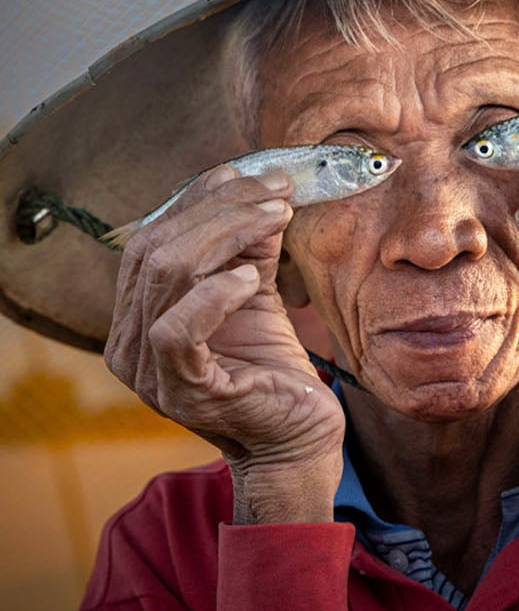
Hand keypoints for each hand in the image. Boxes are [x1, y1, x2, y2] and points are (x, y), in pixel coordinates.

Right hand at [104, 167, 343, 522]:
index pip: (151, 240)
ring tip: (275, 217)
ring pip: (165, 277)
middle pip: (155, 250)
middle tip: (275, 190)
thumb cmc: (273, 368)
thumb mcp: (257, 295)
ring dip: (226, 235)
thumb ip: (248, 249)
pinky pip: (177, 331)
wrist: (298, 437)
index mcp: (138, 316)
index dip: (196, 200)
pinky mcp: (182, 392)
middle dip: (218, 208)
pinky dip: (213, 294)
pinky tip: (251, 278)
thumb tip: (261, 189)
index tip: (249, 173)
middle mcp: (128, 344)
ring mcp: (148, 372)